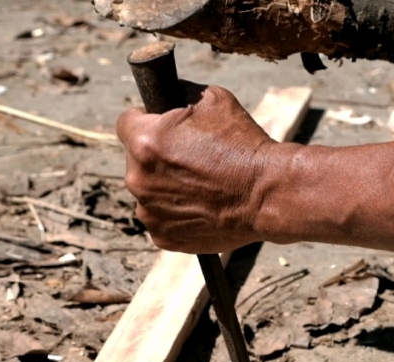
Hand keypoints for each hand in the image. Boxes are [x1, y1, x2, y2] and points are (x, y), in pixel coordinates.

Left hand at [116, 83, 273, 253]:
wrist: (268, 194)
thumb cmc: (244, 144)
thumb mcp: (213, 99)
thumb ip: (179, 93)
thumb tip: (166, 93)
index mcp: (144, 142)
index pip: (125, 122)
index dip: (146, 120)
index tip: (162, 126)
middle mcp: (138, 179)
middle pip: (135, 160)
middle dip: (157, 156)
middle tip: (191, 158)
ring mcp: (148, 212)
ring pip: (148, 191)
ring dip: (165, 186)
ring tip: (200, 184)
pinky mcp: (163, 237)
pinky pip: (161, 218)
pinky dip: (176, 213)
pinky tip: (201, 205)